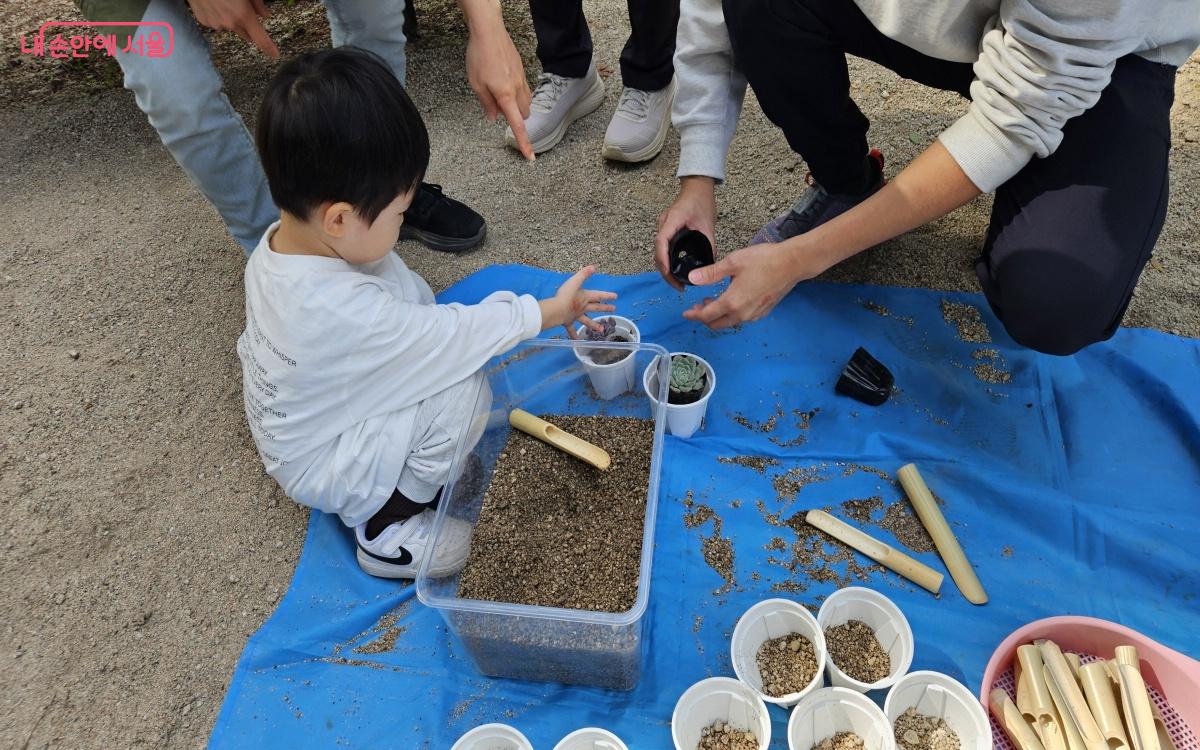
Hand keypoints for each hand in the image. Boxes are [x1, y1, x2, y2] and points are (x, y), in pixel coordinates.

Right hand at [188, 0, 277, 57]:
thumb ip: (256, 3)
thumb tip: (265, 14)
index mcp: (243, 15)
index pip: (260, 38)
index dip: (269, 48)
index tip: (275, 54)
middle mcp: (229, 24)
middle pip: (246, 34)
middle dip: (249, 28)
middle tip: (245, 12)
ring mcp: (215, 24)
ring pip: (230, 27)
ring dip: (232, 20)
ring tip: (226, 2)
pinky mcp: (204, 21)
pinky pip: (216, 23)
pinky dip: (219, 16)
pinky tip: (214, 3)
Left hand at [461, 0, 533, 159]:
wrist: (489, 32)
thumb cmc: (480, 57)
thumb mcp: (476, 84)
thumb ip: (486, 104)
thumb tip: (493, 118)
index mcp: (505, 95)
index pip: (518, 125)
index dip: (524, 142)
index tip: (530, 156)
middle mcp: (517, 89)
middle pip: (525, 113)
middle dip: (516, 117)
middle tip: (496, 108)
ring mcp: (521, 79)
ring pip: (525, 101)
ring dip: (516, 105)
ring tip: (497, 93)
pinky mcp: (521, 70)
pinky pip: (522, 88)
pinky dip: (515, 93)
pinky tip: (501, 80)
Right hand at [539, 266, 617, 336]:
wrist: (557, 309)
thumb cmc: (565, 295)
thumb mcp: (574, 281)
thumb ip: (583, 274)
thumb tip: (593, 267)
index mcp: (585, 297)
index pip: (598, 295)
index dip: (607, 295)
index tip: (616, 297)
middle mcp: (582, 307)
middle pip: (595, 307)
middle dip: (604, 308)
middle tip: (614, 309)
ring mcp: (576, 315)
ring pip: (587, 320)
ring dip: (594, 325)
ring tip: (601, 330)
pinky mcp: (568, 321)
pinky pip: (571, 330)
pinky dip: (573, 335)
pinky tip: (576, 341)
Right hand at [655, 176, 716, 290]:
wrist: (697, 186)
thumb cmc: (703, 201)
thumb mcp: (708, 224)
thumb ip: (709, 243)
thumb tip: (711, 264)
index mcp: (673, 220)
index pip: (662, 242)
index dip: (663, 260)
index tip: (670, 274)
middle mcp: (664, 224)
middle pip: (658, 251)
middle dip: (665, 271)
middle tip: (678, 286)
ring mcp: (663, 226)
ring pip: (659, 252)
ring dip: (664, 268)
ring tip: (676, 282)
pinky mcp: (666, 229)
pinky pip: (663, 248)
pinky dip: (666, 260)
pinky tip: (675, 270)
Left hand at [682, 241, 818, 329]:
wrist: (792, 264)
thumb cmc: (764, 260)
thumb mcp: (733, 262)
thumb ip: (711, 273)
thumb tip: (692, 278)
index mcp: (732, 302)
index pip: (707, 315)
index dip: (693, 315)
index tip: (686, 313)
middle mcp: (742, 313)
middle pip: (717, 324)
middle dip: (704, 318)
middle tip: (697, 306)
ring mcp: (754, 314)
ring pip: (730, 322)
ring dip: (718, 315)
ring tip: (712, 300)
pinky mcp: (763, 312)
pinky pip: (742, 319)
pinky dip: (731, 314)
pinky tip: (731, 300)